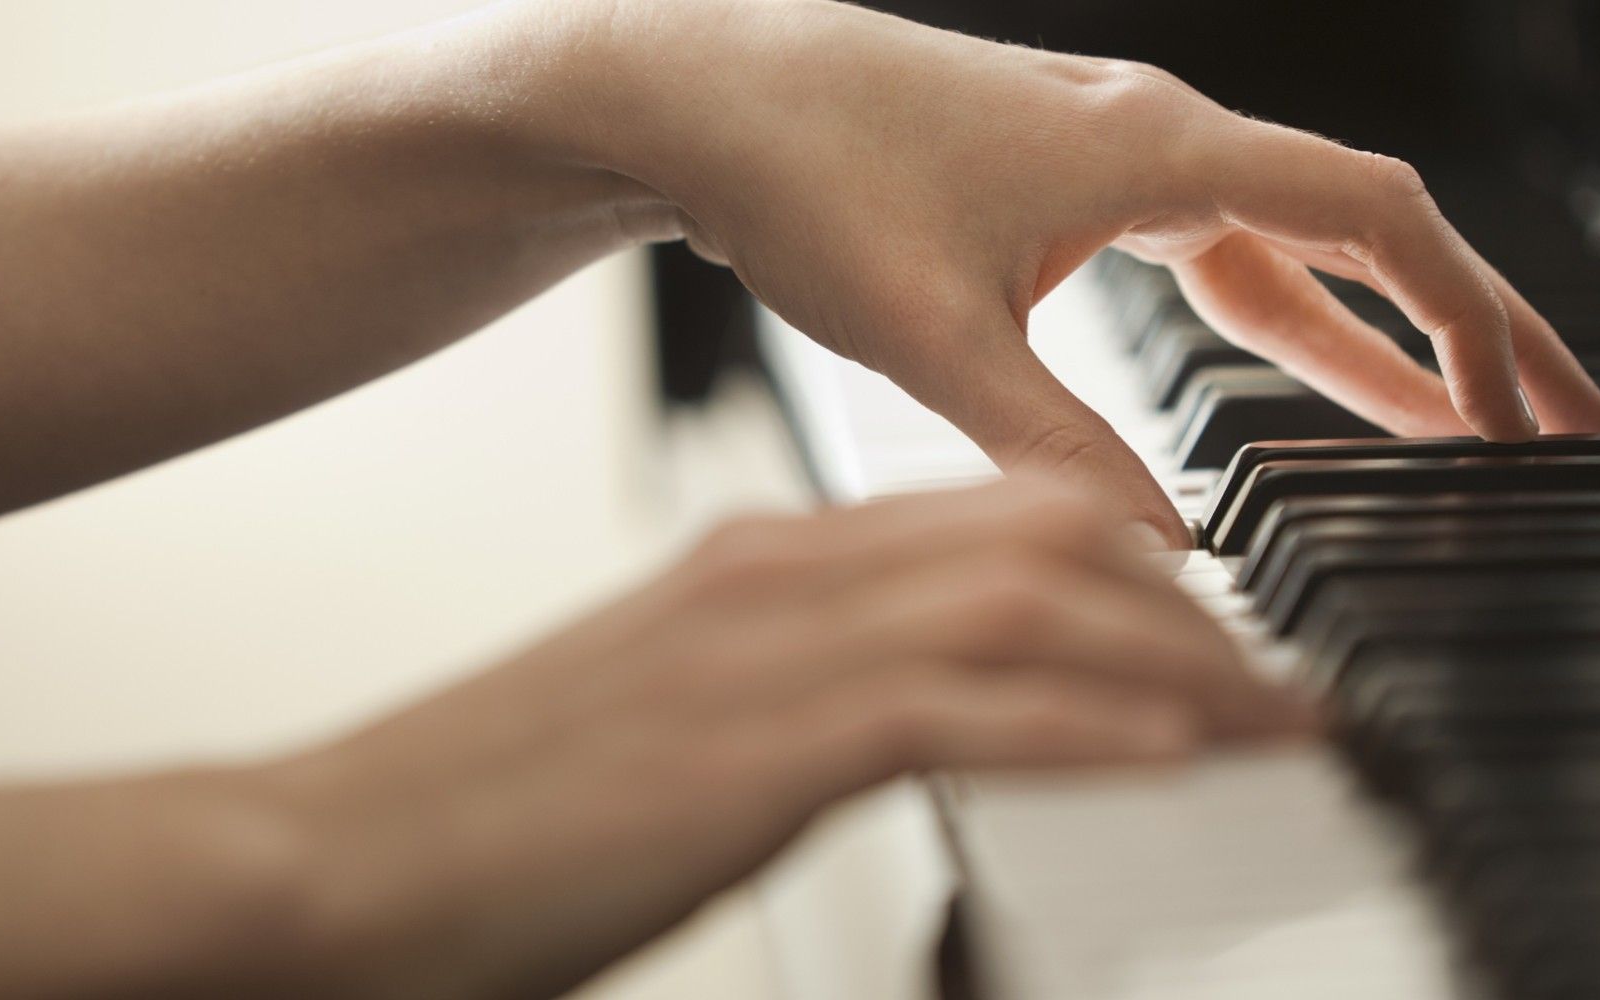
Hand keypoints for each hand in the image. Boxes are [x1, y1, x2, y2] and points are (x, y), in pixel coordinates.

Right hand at [271, 480, 1312, 996]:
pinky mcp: (749, 750)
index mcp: (756, 563)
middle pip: (1041, 543)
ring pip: (1029, 614)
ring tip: (1273, 723)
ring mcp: (761, 654)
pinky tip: (1174, 756)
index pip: (991, 522)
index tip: (1210, 627)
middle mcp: (773, 577)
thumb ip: (783, 693)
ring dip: (1176, 665)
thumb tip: (899, 714)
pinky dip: (1085, 729)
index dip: (1129, 567)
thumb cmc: (487, 815)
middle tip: (1277, 679)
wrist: (323, 865)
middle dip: (1187, 609)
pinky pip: (959, 712)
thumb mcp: (665, 718)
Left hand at [584, 0, 1599, 545]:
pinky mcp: (1066, 188)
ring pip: (1289, 249)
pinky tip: (1300, 378)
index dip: (1468, 322)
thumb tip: (1162, 551)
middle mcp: (1153, 138)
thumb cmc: (800, 168)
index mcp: (1154, 149)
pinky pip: (1214, 255)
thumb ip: (1052, 448)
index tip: (1527, 415)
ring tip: (1456, 424)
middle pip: (1364, 231)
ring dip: (1374, 336)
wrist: (701, 93)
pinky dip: (1279, 320)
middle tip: (1560, 420)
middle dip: (1470, 330)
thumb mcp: (931, 331)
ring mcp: (1112, 159)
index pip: (1373, 222)